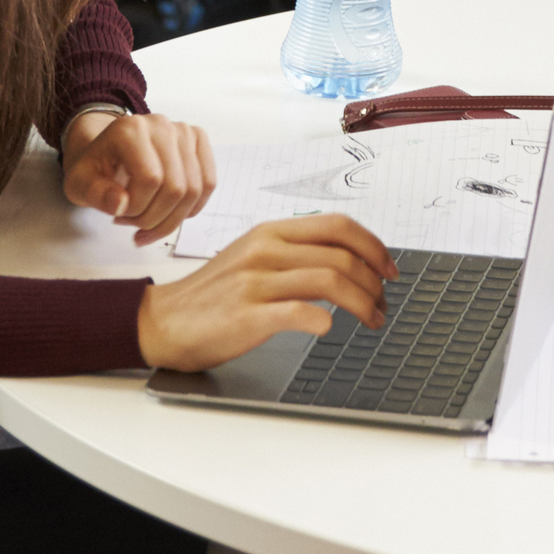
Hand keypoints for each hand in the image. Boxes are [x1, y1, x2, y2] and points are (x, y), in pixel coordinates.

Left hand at [62, 110, 216, 245]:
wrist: (106, 150)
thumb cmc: (94, 169)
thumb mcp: (80, 185)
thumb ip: (95, 195)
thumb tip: (120, 204)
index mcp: (130, 130)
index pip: (150, 180)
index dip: (137, 208)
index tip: (118, 214)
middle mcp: (161, 124)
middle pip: (176, 187)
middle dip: (155, 218)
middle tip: (133, 223)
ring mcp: (183, 130)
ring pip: (194, 190)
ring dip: (172, 218)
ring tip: (148, 220)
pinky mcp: (197, 140)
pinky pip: (208, 183)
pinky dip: (191, 208)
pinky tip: (170, 214)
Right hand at [135, 215, 396, 372]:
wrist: (164, 321)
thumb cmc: (214, 294)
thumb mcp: (254, 257)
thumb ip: (294, 253)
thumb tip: (346, 260)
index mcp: (271, 233)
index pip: (338, 226)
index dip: (373, 246)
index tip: (389, 268)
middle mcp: (266, 251)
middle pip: (341, 256)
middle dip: (374, 281)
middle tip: (383, 301)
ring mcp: (256, 282)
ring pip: (329, 281)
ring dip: (362, 303)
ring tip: (372, 319)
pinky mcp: (247, 315)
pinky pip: (298, 312)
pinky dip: (322, 320)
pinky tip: (330, 328)